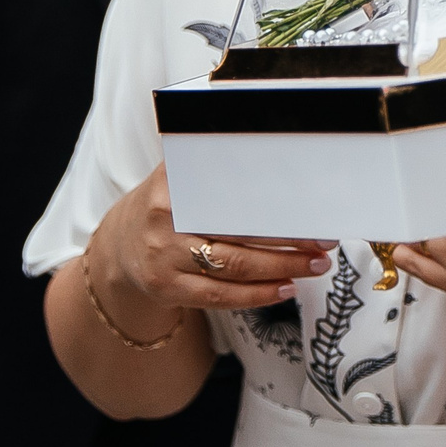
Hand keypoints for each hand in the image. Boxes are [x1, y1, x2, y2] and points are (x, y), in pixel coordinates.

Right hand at [84, 164, 329, 334]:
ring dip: (282, 269)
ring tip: (315, 265)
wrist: (119, 243)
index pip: (234, 196)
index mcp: (174, 184)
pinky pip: (219, 297)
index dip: (277, 205)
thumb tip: (277, 149)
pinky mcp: (167, 289)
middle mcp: (165, 220)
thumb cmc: (169, 203)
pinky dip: (256, 295)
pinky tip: (284, 288)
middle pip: (239, 234)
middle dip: (290, 241)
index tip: (313, 209)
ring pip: (234, 269)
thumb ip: (218, 163)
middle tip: (326, 243)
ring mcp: (164, 259)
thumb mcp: (181, 174)